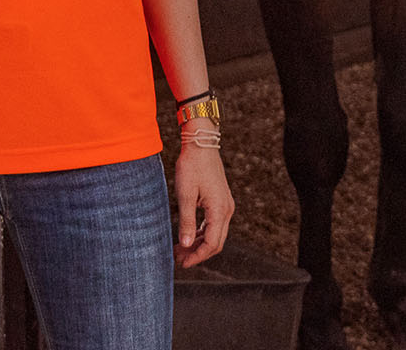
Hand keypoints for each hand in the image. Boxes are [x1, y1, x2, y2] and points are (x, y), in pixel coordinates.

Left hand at [173, 138, 234, 268]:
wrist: (201, 144)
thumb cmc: (192, 167)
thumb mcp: (186, 195)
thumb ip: (186, 222)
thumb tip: (185, 245)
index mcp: (219, 210)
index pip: (211, 244)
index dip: (197, 256)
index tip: (181, 263)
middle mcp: (227, 209)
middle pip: (216, 242)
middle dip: (198, 253)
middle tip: (178, 259)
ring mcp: (225, 205)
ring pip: (215, 234)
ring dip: (199, 244)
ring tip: (180, 249)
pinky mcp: (221, 200)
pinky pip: (214, 224)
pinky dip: (202, 233)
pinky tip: (188, 236)